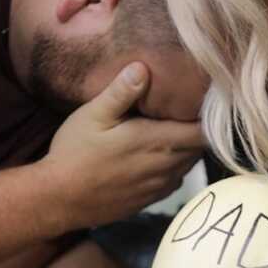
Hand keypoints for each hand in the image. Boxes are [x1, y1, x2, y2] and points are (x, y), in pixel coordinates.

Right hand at [45, 63, 206, 229]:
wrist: (59, 200)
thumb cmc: (74, 154)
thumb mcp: (93, 116)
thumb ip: (121, 92)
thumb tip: (142, 67)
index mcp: (157, 142)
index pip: (203, 131)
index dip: (207, 116)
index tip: (198, 101)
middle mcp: (165, 167)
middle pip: (199, 147)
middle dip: (196, 130)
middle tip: (184, 111)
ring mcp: (158, 187)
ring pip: (188, 164)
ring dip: (184, 149)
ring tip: (170, 130)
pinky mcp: (149, 200)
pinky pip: (173, 180)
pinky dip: (172, 167)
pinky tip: (153, 156)